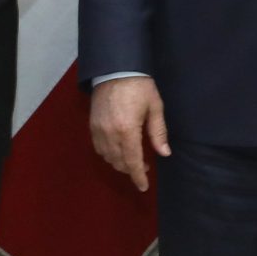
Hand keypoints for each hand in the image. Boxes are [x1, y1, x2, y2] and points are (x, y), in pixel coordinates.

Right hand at [88, 76, 168, 191]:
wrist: (115, 68)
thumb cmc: (139, 86)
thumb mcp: (155, 107)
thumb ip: (158, 132)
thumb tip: (164, 153)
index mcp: (127, 130)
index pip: (133, 161)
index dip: (138, 177)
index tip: (143, 187)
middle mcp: (110, 133)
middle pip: (119, 162)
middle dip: (131, 170)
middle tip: (144, 167)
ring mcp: (98, 129)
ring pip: (107, 157)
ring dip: (119, 163)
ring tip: (131, 159)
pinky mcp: (92, 124)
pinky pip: (98, 147)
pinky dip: (108, 154)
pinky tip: (117, 150)